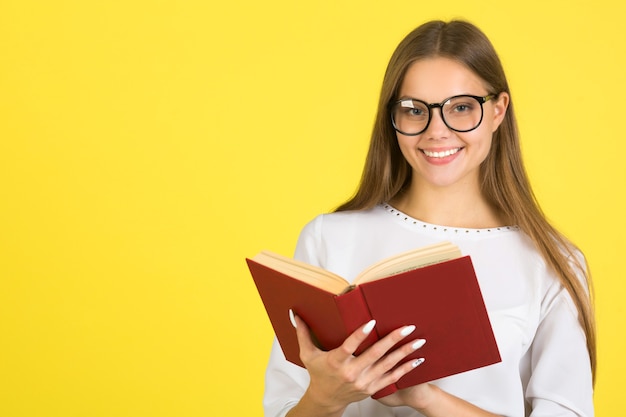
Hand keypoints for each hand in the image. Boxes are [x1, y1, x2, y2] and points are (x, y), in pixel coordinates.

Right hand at [290, 311, 425, 414]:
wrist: (326, 400)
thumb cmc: (317, 374)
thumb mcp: (308, 355)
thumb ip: (303, 334)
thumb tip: (295, 314)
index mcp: (336, 362)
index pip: (349, 347)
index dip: (360, 335)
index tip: (371, 323)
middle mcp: (352, 373)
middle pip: (375, 354)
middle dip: (393, 340)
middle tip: (408, 327)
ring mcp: (364, 382)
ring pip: (388, 365)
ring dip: (405, 352)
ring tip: (418, 341)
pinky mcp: (372, 388)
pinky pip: (392, 377)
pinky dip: (406, 368)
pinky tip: (417, 359)